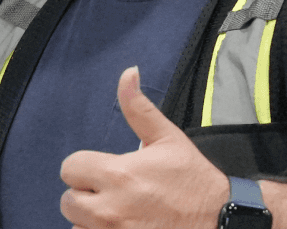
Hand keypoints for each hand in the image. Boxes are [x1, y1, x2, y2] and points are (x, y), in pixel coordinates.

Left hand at [60, 66, 229, 228]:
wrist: (218, 220)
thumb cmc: (193, 180)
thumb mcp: (167, 138)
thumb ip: (138, 107)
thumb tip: (128, 73)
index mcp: (119, 174)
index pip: (70, 168)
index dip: (85, 167)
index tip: (103, 170)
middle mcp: (110, 209)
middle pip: (68, 200)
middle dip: (85, 193)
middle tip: (111, 191)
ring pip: (77, 225)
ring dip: (91, 219)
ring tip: (118, 211)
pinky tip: (121, 226)